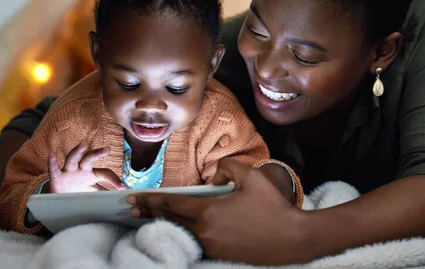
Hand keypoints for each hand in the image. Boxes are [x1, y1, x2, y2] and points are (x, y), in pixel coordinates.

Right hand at [48, 140, 124, 192]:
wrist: (59, 200)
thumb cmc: (78, 193)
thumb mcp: (93, 194)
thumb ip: (105, 193)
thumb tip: (123, 197)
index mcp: (92, 174)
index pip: (105, 173)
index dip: (114, 179)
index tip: (122, 187)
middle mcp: (81, 170)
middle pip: (90, 159)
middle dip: (98, 153)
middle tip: (108, 149)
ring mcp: (68, 172)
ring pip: (73, 159)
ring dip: (78, 151)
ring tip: (84, 142)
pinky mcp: (56, 178)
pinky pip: (54, 169)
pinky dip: (52, 162)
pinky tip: (52, 154)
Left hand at [126, 158, 308, 264]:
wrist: (293, 238)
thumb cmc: (273, 206)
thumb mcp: (252, 176)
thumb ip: (227, 167)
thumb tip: (213, 177)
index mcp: (209, 212)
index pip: (171, 204)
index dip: (149, 200)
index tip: (132, 198)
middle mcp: (205, 232)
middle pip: (170, 221)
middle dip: (148, 213)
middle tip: (130, 209)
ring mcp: (212, 248)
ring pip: (181, 234)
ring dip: (163, 225)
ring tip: (147, 219)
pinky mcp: (221, 257)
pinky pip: (195, 243)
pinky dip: (182, 235)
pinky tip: (178, 231)